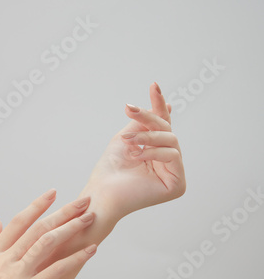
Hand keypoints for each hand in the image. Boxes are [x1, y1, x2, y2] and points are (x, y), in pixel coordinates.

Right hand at [0, 190, 96, 278]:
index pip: (19, 222)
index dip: (37, 205)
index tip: (53, 193)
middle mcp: (6, 259)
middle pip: (39, 227)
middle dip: (64, 211)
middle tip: (83, 201)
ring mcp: (17, 275)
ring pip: (48, 242)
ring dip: (72, 227)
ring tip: (90, 218)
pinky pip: (57, 269)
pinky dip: (76, 258)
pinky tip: (91, 250)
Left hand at [87, 83, 185, 219]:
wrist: (102, 193)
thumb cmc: (110, 170)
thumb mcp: (127, 137)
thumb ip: (146, 123)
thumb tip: (169, 107)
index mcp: (156, 154)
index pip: (162, 127)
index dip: (158, 105)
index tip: (153, 85)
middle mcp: (167, 164)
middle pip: (167, 131)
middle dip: (149, 119)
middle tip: (129, 110)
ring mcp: (173, 175)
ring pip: (171, 140)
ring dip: (148, 137)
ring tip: (128, 142)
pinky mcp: (177, 186)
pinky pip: (173, 156)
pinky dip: (154, 152)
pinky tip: (137, 156)